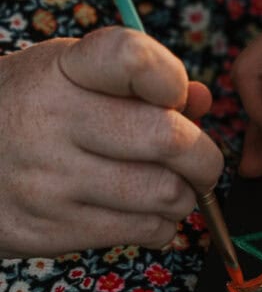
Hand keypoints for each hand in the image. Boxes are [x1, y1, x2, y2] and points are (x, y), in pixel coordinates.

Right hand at [0, 27, 224, 257]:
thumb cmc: (27, 108)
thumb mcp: (70, 73)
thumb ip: (140, 81)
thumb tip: (201, 102)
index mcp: (60, 68)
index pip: (134, 59)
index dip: (171, 79)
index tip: (174, 96)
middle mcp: (50, 121)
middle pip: (168, 139)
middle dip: (204, 155)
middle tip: (201, 162)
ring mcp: (46, 180)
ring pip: (162, 193)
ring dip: (185, 196)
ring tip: (172, 189)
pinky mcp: (45, 230)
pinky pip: (139, 231)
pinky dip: (160, 225)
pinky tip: (145, 212)